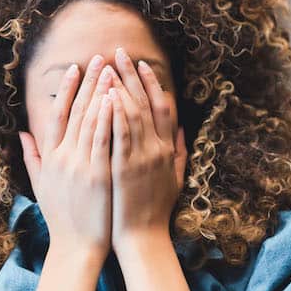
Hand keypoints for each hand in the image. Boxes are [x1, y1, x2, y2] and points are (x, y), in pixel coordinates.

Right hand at [19, 55, 115, 257]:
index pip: (57, 114)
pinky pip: (102, 140)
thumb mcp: (41, 184)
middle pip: (76, 111)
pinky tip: (114, 99)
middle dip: (88, 82)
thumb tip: (22, 133)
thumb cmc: (62, 217)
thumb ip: (32, 156)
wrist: (76, 246)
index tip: (75, 68)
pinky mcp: (97, 175)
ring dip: (100, 92)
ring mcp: (79, 165)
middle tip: (99, 58)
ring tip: (110, 69)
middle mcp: (63, 157)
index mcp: (51, 157)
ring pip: (90, 121)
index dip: (66, 89)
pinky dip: (107, 118)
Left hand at [107, 47, 184, 252]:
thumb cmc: (155, 210)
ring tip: (109, 66)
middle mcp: (158, 148)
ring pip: (132, 114)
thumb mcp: (176, 177)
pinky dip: (116, 113)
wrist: (144, 238)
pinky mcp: (126, 168)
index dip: (152, 83)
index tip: (141, 64)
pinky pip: (121, 134)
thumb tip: (183, 128)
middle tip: (120, 52)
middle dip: (132, 76)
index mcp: (168, 149)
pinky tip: (108, 95)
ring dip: (121, 87)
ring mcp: (143, 157)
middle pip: (146, 103)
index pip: (162, 107)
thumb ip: (180, 151)